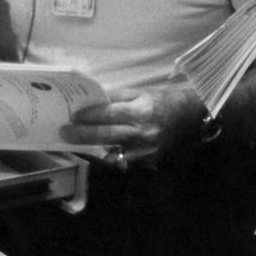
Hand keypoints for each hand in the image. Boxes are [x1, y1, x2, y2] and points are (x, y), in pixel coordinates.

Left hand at [62, 81, 205, 168]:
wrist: (191, 118)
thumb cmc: (164, 101)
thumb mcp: (141, 92)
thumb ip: (117, 96)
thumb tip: (93, 99)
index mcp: (141, 111)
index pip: (109, 114)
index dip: (89, 116)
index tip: (73, 116)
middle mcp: (143, 133)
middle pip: (106, 136)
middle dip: (83, 136)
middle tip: (64, 133)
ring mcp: (146, 151)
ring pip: (113, 154)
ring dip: (94, 150)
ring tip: (78, 144)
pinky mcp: (148, 162)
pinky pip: (124, 162)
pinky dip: (111, 157)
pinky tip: (101, 152)